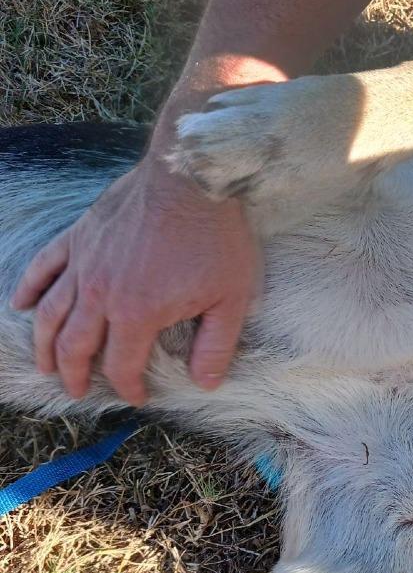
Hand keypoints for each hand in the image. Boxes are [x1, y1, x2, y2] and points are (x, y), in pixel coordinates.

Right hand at [11, 136, 260, 405]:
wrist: (193, 176)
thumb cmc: (217, 237)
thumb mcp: (232, 299)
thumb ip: (215, 346)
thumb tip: (205, 384)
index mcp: (137, 314)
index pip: (122, 365)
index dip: (129, 387)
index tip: (138, 396)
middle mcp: (100, 293)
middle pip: (74, 346)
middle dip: (75, 375)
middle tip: (78, 390)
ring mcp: (84, 262)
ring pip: (49, 313)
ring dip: (44, 344)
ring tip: (46, 365)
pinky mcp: (79, 235)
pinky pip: (43, 266)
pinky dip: (28, 288)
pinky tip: (20, 305)